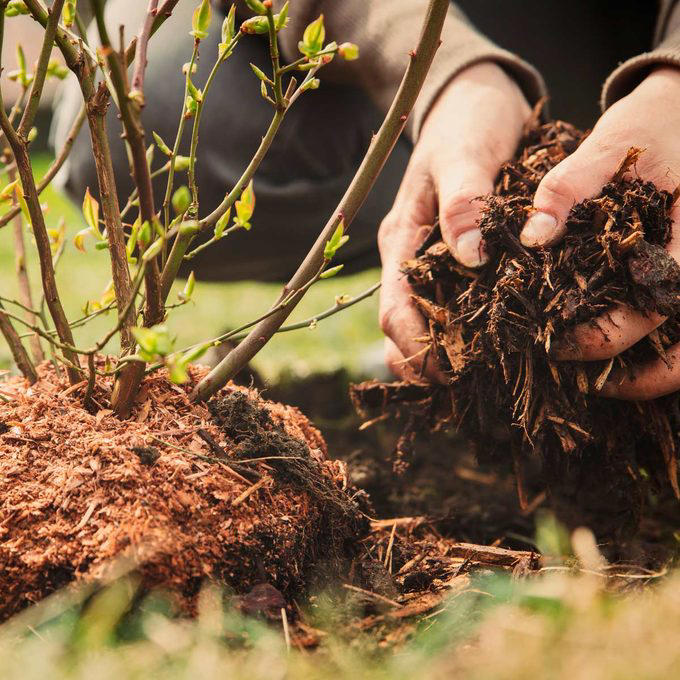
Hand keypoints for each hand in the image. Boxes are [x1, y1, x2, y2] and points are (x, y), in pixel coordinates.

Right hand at [378, 62, 530, 379]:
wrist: (474, 99)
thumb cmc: (467, 122)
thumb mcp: (465, 153)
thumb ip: (464, 202)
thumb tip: (471, 258)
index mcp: (402, 238)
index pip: (393, 308)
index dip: (413, 347)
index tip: (446, 373)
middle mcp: (410, 257)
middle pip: (402, 326)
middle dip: (424, 361)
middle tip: (465, 386)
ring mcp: (430, 259)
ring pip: (424, 321)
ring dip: (442, 352)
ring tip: (479, 377)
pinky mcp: (453, 258)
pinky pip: (450, 303)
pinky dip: (463, 330)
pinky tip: (492, 344)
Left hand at [518, 67, 679, 399]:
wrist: (679, 117)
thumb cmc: (649, 131)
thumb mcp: (608, 147)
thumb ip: (568, 188)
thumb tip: (533, 236)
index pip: (653, 309)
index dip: (604, 338)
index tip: (555, 345)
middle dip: (633, 379)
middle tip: (576, 381)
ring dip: (646, 378)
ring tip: (592, 384)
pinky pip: (676, 335)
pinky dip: (648, 357)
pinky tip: (608, 362)